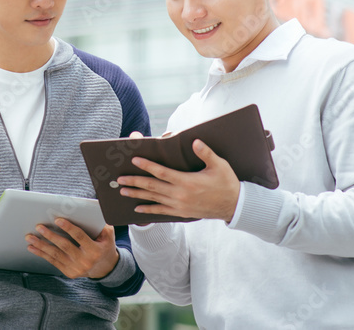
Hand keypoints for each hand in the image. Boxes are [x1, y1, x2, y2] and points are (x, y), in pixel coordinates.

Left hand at [25, 220, 119, 278]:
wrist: (105, 268)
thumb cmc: (105, 246)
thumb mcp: (108, 235)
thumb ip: (102, 224)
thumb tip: (91, 210)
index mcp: (95, 250)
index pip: (79, 237)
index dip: (68, 228)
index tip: (57, 219)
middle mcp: (85, 261)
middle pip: (64, 246)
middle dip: (50, 236)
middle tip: (39, 226)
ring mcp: (76, 268)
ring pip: (56, 255)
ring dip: (41, 245)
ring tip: (30, 237)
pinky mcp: (69, 272)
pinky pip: (53, 261)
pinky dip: (42, 254)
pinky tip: (32, 247)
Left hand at [117, 139, 239, 221]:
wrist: (234, 206)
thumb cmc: (226, 182)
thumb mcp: (219, 165)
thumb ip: (206, 153)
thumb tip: (195, 141)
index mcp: (187, 181)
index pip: (162, 172)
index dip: (147, 165)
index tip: (134, 160)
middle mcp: (180, 195)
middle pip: (152, 186)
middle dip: (134, 181)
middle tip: (119, 178)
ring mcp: (180, 205)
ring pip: (154, 199)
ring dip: (137, 194)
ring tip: (123, 190)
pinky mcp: (181, 212)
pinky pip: (161, 211)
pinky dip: (148, 210)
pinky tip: (138, 209)